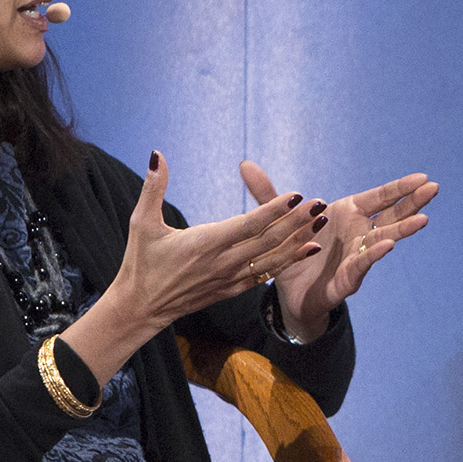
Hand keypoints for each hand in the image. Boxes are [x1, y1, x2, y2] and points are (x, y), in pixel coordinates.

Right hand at [63, 153, 323, 383]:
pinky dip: (289, 261)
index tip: (297, 195)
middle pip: (269, 240)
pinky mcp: (232, 290)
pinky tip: (307, 250)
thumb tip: (157, 154)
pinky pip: (266, 273)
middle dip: (298, 222)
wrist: (141, 307)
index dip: (276, 210)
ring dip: (300, 240)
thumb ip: (153, 187)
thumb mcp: (142, 222)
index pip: (249, 224)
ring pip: (273, 258)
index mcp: (205, 242)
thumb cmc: (140, 262)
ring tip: (321, 224)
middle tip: (322, 204)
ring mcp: (230, 278)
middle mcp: (224, 261)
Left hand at [241, 160, 436, 339]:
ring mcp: (356, 256)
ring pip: (384, 239)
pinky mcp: (347, 278)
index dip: (400, 188)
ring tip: (424, 219)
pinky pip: (363, 264)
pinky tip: (387, 244)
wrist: (287, 294)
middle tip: (433, 188)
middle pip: (391, 215)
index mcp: (348, 215)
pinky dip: (374, 253)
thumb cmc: (293, 253)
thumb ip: (267, 194)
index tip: (422, 176)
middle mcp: (358, 234)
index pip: (380, 198)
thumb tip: (245, 165)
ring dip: (403, 229)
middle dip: (412, 202)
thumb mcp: (278, 221)